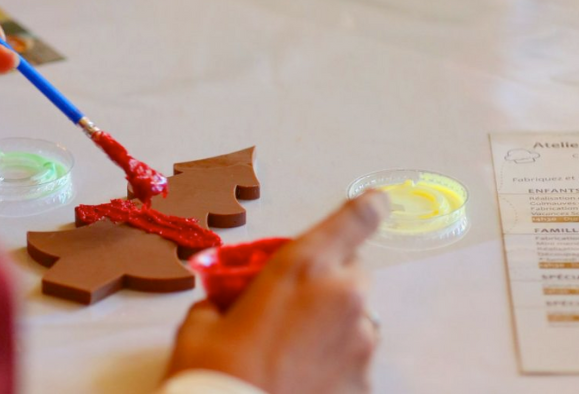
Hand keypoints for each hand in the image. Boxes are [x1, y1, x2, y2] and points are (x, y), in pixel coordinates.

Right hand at [167, 191, 388, 393]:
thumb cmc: (212, 375)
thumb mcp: (201, 325)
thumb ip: (223, 300)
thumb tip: (227, 304)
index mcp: (301, 269)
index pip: (352, 222)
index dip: (367, 208)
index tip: (377, 202)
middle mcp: (341, 299)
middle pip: (353, 274)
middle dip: (328, 282)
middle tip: (292, 305)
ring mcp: (359, 345)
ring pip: (356, 320)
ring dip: (331, 326)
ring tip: (292, 353)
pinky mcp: (364, 384)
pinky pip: (354, 361)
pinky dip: (334, 364)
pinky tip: (302, 380)